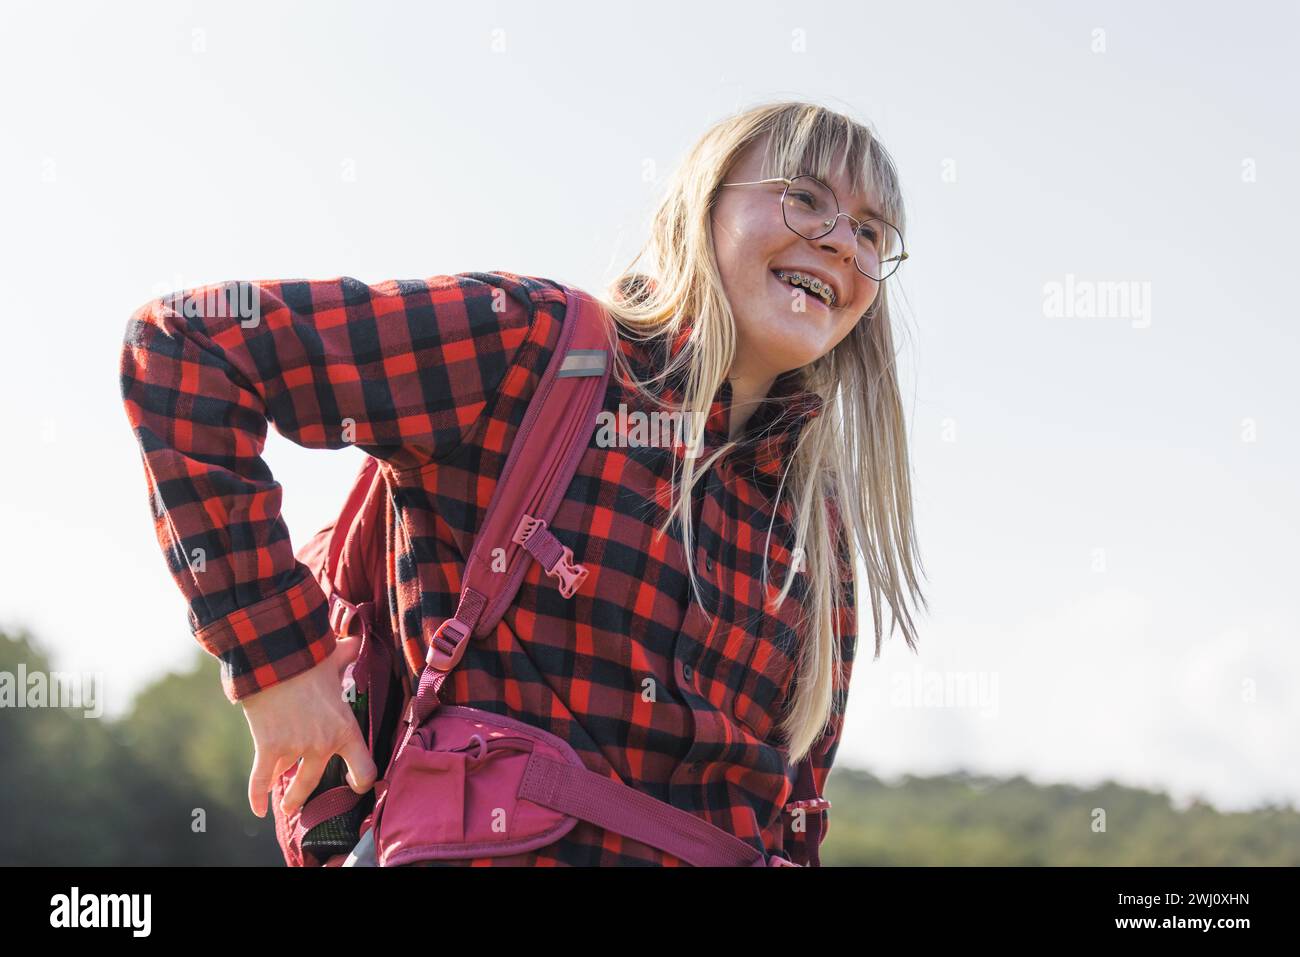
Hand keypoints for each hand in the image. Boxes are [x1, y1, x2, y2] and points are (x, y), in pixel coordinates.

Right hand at [241, 633, 377, 818]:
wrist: (278, 658)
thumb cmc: (310, 658)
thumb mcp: (337, 658)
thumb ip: (348, 655)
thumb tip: (355, 639)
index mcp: (345, 728)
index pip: (365, 768)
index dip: (362, 780)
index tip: (355, 785)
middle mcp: (323, 745)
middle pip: (317, 782)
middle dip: (307, 796)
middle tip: (303, 804)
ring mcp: (296, 748)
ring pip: (291, 782)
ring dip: (287, 795)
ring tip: (286, 805)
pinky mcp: (269, 747)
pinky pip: (261, 779)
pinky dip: (257, 795)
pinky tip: (258, 809)